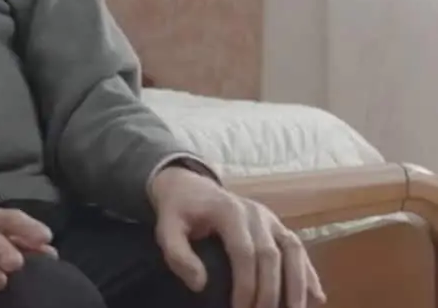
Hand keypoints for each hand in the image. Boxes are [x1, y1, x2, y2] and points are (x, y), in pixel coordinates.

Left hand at [150, 166, 325, 307]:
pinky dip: (309, 273)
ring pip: (293, 250)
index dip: (246, 284)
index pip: (244, 251)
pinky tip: (316, 297)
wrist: (189, 185)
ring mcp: (269, 218)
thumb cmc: (178, 210)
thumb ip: (177, 254)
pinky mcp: (277, 225)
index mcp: (228, 211)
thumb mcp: (166, 227)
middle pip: (272, 254)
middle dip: (271, 291)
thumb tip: (199, 284)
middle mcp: (255, 213)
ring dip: (298, 284)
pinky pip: (298, 248)